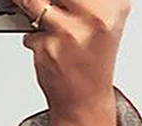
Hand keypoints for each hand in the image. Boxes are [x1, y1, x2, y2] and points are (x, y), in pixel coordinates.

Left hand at [13, 0, 131, 112]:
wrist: (83, 100)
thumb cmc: (92, 60)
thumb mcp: (106, 21)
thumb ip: (89, 1)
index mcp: (113, 5)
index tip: (59, 0)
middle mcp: (94, 16)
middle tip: (42, 3)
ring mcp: (69, 32)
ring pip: (35, 3)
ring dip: (28, 5)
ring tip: (39, 17)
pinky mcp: (47, 48)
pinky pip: (28, 32)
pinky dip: (32, 37)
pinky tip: (47, 46)